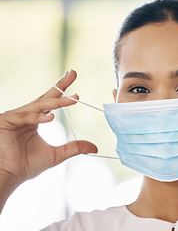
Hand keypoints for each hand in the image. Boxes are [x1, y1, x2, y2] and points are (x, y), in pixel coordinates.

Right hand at [0, 70, 97, 185]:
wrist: (10, 176)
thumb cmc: (28, 165)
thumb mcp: (57, 154)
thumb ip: (74, 148)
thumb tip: (95, 148)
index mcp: (36, 120)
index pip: (51, 103)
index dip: (64, 95)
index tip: (78, 92)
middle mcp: (26, 115)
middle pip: (46, 97)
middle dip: (60, 85)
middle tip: (73, 73)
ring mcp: (15, 117)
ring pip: (38, 106)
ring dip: (56, 102)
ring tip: (72, 100)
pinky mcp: (5, 121)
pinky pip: (24, 116)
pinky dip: (37, 117)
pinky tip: (50, 117)